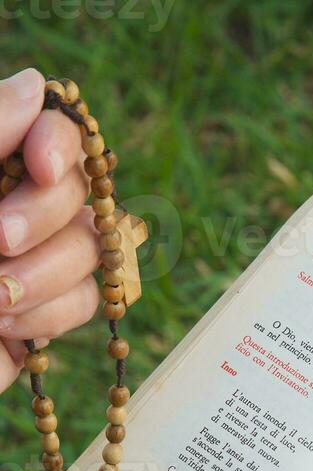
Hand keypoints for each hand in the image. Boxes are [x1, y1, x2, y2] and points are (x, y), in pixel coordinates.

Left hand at [0, 68, 99, 392]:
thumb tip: (34, 86)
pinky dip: (47, 314)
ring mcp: (34, 256)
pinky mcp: (42, 311)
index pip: (50, 127)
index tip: (39, 165)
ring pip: (88, 247)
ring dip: (44, 274)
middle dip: (43, 216)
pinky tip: (1, 325)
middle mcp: (15, 200)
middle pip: (77, 189)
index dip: (59, 140)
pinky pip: (82, 301)